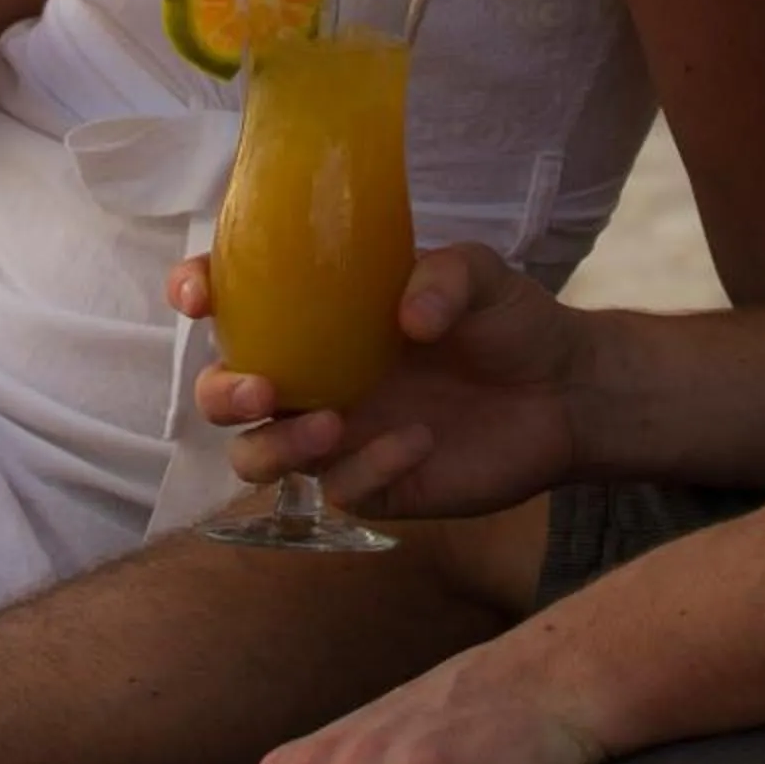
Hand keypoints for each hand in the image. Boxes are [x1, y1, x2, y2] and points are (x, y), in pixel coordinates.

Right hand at [177, 245, 589, 521]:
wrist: (566, 392)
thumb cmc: (510, 320)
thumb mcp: (480, 273)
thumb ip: (444, 278)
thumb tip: (407, 319)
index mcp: (321, 314)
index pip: (236, 300)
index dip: (197, 292)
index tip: (197, 296)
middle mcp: (315, 374)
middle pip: (223, 394)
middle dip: (223, 393)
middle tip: (265, 387)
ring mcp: (338, 434)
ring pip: (257, 456)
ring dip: (278, 445)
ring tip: (335, 424)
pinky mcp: (374, 485)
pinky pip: (338, 490)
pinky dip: (367, 470)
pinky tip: (417, 444)